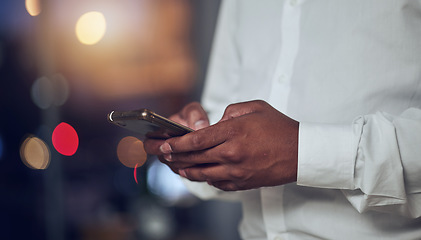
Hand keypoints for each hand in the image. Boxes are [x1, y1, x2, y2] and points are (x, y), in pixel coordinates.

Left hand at [145, 100, 298, 190]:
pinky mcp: (242, 183)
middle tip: (161, 155)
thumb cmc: (279, 127)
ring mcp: (237, 171)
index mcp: (233, 132)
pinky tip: (198, 174)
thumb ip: (230, 112)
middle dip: (174, 156)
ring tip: (175, 166)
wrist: (301, 152)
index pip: (196, 140)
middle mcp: (232, 154)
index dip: (177, 143)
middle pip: (194, 157)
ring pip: (202, 173)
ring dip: (186, 169)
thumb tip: (215, 123)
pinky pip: (217, 183)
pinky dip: (204, 178)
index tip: (166, 144)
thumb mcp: (254, 107)